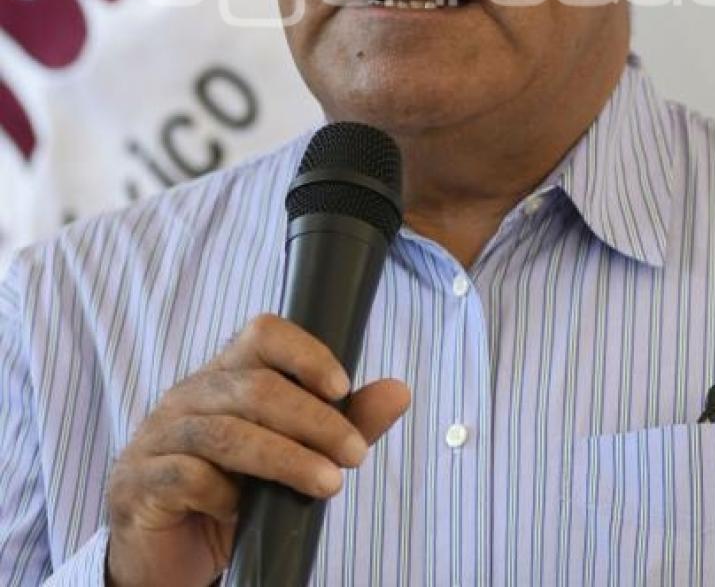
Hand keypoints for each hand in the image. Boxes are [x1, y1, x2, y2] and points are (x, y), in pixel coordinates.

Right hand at [105, 314, 409, 586]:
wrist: (165, 556)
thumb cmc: (231, 496)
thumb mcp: (290, 459)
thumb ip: (340, 425)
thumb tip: (399, 391)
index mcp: (223, 376)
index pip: (263, 333)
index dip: (306, 352)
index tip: (343, 387)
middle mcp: (188, 396)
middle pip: (255, 386)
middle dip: (314, 420)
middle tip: (355, 455)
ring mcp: (158, 437)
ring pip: (228, 432)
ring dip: (287, 458)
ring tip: (330, 485)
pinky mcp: (140, 483)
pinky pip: (189, 478)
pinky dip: (227, 496)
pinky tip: (244, 515)